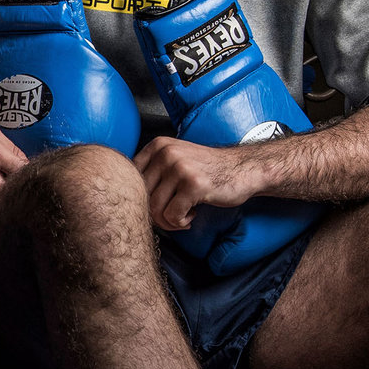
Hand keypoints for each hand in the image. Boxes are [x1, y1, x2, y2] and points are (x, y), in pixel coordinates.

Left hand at [134, 134, 266, 231]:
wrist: (244, 169)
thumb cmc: (208, 170)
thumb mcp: (176, 160)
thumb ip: (152, 172)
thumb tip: (124, 199)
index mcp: (157, 146)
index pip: (130, 180)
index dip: (140, 200)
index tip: (158, 205)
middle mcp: (166, 153)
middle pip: (141, 196)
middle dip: (155, 214)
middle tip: (171, 216)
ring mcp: (180, 167)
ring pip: (155, 209)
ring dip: (168, 221)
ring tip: (182, 216)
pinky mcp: (194, 184)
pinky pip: (172, 215)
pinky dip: (181, 223)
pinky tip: (192, 215)